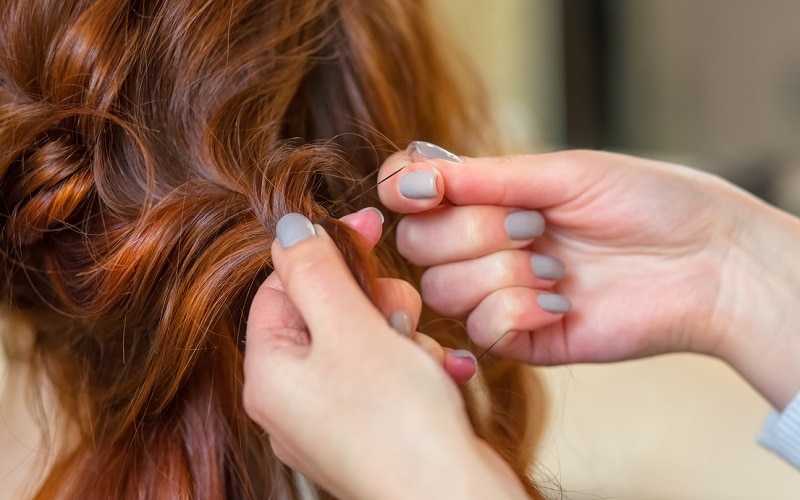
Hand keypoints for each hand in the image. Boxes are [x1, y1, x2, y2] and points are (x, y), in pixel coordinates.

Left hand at [242, 210, 525, 499]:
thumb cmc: (399, 423)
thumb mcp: (351, 329)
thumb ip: (316, 271)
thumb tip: (287, 228)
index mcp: (269, 375)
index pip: (280, 287)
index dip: (325, 252)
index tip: (369, 225)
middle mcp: (292, 400)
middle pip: (325, 312)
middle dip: (374, 302)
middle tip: (401, 312)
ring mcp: (331, 419)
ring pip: (363, 340)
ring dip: (403, 335)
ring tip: (425, 359)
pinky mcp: (372, 430)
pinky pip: (386, 375)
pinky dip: (416, 367)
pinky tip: (444, 376)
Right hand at [378, 146, 799, 409]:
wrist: (706, 262)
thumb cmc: (645, 202)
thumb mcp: (560, 173)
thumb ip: (481, 178)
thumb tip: (407, 177)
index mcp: (491, 198)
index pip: (413, 194)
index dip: (404, 190)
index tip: (424, 189)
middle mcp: (486, 245)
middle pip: (417, 244)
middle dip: (471, 231)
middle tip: (534, 223)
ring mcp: (501, 294)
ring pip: (443, 290)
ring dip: (501, 272)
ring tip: (559, 265)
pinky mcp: (523, 340)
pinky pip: (482, 332)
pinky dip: (518, 311)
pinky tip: (563, 300)